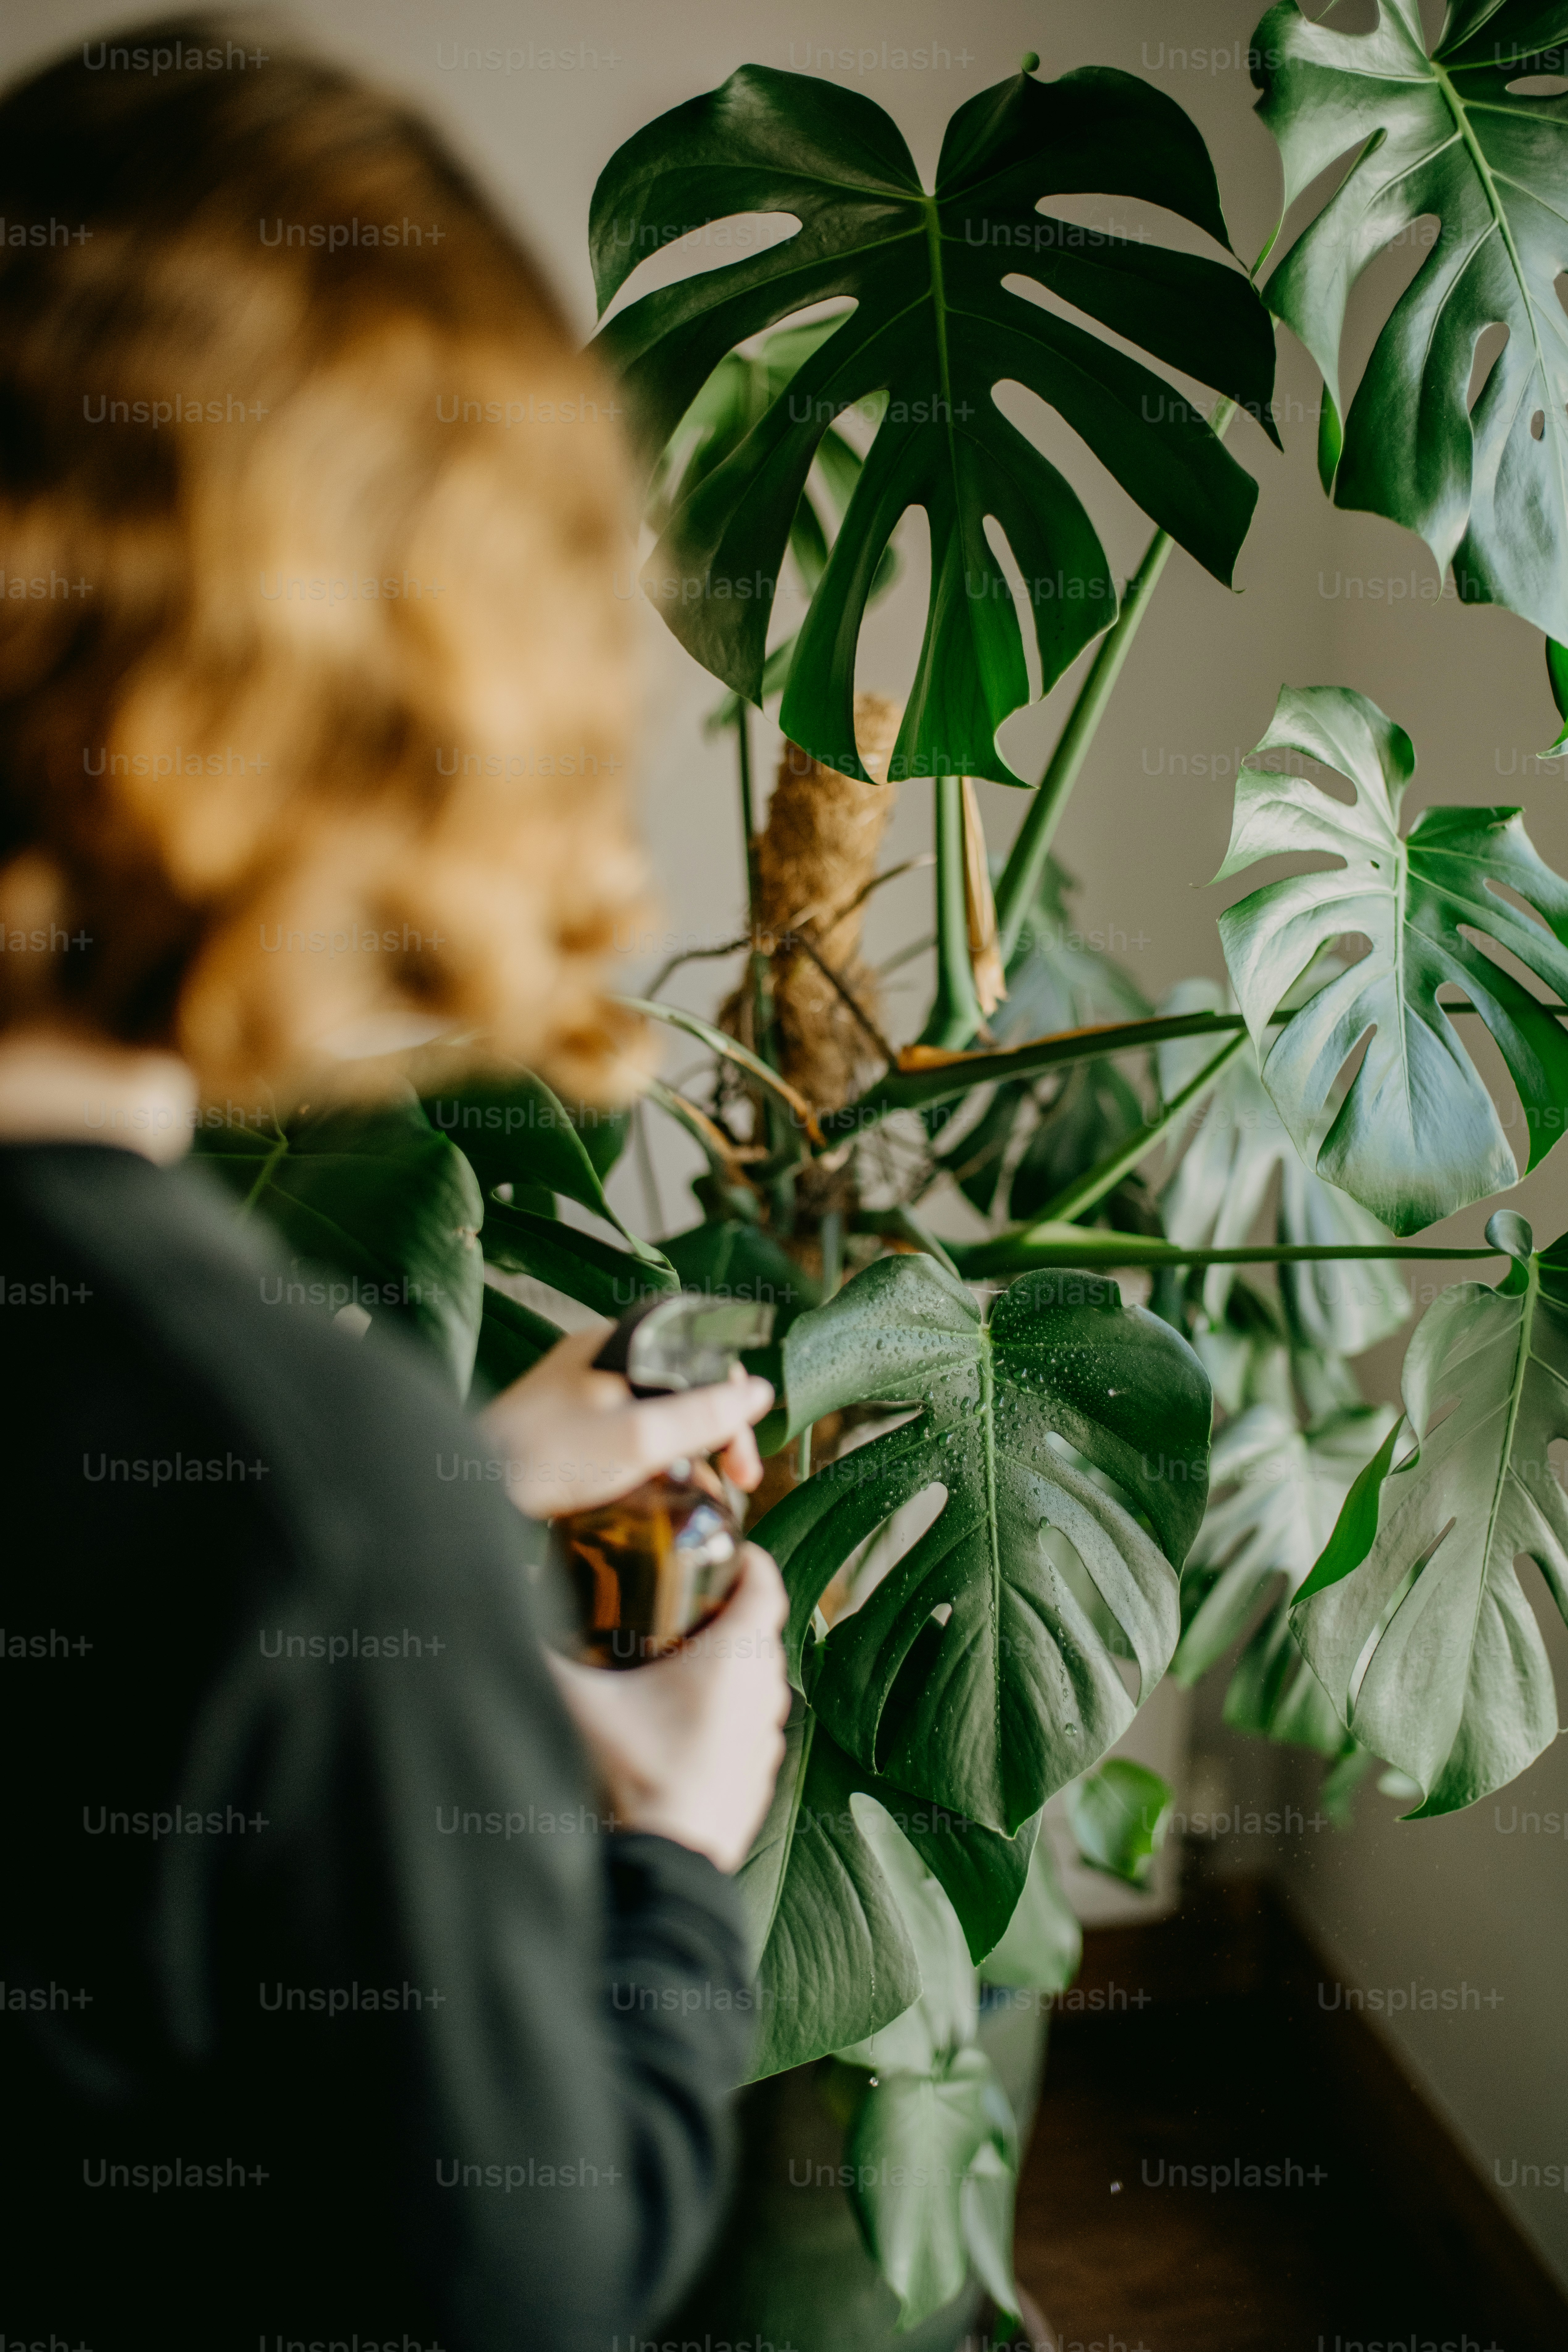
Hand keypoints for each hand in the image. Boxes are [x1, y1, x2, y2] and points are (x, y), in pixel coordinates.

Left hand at [481, 1324, 773, 1518]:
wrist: (465, 1492)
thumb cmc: (546, 1457)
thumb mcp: (637, 1438)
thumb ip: (702, 1414)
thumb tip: (758, 1392)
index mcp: (614, 1345)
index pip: (698, 1360)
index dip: (732, 1407)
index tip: (743, 1461)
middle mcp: (597, 1363)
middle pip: (680, 1390)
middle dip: (715, 1435)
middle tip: (735, 1484)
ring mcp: (579, 1398)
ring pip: (654, 1418)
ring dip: (686, 1455)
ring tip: (699, 1499)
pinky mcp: (565, 1434)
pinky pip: (625, 1440)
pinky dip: (650, 1466)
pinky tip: (657, 1499)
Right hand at [547, 1545, 790, 1872]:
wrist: (661, 1869)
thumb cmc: (629, 1780)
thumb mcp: (577, 1704)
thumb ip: (542, 1652)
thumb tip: (508, 1608)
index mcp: (735, 1660)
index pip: (766, 1585)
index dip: (749, 1560)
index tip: (724, 1551)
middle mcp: (763, 1695)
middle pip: (760, 1632)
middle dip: (728, 1612)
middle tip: (684, 1600)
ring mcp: (765, 1742)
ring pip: (758, 1683)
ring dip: (729, 1667)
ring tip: (681, 1659)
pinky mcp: (756, 1780)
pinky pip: (750, 1727)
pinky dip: (728, 1714)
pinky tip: (684, 1723)